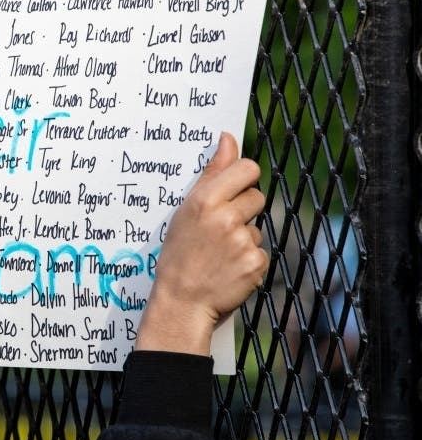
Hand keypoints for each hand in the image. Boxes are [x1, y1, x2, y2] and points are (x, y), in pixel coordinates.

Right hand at [137, 132, 267, 356]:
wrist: (180, 302)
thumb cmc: (179, 253)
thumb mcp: (186, 210)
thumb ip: (212, 173)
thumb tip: (228, 137)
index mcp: (205, 200)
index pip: (247, 169)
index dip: (244, 178)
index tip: (234, 189)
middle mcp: (226, 217)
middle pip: (257, 196)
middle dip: (244, 209)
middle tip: (220, 228)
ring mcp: (242, 241)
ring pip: (257, 225)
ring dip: (244, 236)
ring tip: (220, 252)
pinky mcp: (255, 263)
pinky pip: (260, 250)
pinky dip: (248, 259)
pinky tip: (229, 268)